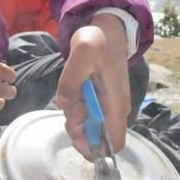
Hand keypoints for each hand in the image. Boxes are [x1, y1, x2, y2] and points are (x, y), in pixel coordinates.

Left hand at [55, 13, 129, 159]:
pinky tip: (73, 94)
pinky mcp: (100, 102)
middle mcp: (115, 109)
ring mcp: (107, 106)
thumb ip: (71, 78)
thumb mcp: (82, 51)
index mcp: (116, 103)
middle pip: (97, 140)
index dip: (95, 148)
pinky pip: (86, 116)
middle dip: (79, 131)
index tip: (77, 132)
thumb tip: (64, 103)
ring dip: (75, 119)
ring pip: (89, 128)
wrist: (106, 30)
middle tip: (70, 109)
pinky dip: (75, 111)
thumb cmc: (98, 40)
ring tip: (72, 95)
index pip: (114, 143)